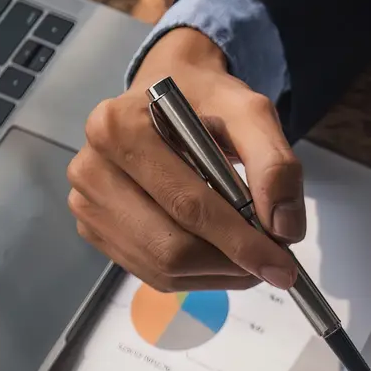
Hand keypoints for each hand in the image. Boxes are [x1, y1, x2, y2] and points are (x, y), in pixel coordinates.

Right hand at [69, 26, 304, 291]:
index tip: (283, 266)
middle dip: (230, 263)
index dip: (239, 242)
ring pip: (161, 269)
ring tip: (249, 258)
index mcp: (119, 128)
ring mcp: (86, 203)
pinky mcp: (93, 229)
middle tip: (272, 263)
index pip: (187, 204)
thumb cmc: (206, 102)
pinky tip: (218, 256)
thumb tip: (284, 229)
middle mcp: (91, 168)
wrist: (168, 95)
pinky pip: (150, 273)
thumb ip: (275, 164)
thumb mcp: (251, 114)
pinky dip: (195, 276)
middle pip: (171, 247)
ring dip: (216, 274)